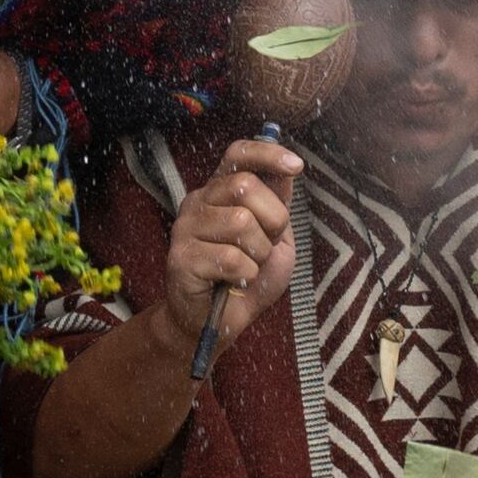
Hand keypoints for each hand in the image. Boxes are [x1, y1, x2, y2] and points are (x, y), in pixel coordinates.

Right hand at [163, 136, 300, 350]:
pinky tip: (235, 282)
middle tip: (266, 246)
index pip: (238, 155)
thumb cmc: (247, 278)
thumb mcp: (275, 238)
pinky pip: (232, 258)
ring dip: (258, 253)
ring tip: (247, 267)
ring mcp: (185, 228)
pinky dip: (246, 275)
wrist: (220, 323)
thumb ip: (279, 205)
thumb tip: (287, 169)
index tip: (296, 166)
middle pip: (245, 186)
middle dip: (273, 220)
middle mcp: (198, 202)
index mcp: (219, 192)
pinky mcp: (180, 258)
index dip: (267, 153)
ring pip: (241, 223)